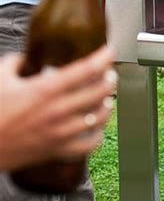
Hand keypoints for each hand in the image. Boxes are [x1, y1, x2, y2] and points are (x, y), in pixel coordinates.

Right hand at [0, 46, 115, 170]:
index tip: (110, 50)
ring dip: (107, 104)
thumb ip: (15, 62)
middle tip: (110, 73)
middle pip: (100, 91)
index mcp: (46, 89)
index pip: (87, 69)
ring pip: (99, 117)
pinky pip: (89, 145)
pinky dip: (98, 135)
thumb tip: (26, 57)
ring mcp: (60, 132)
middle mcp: (58, 110)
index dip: (104, 57)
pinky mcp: (57, 150)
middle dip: (110, 79)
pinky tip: (97, 128)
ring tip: (107, 97)